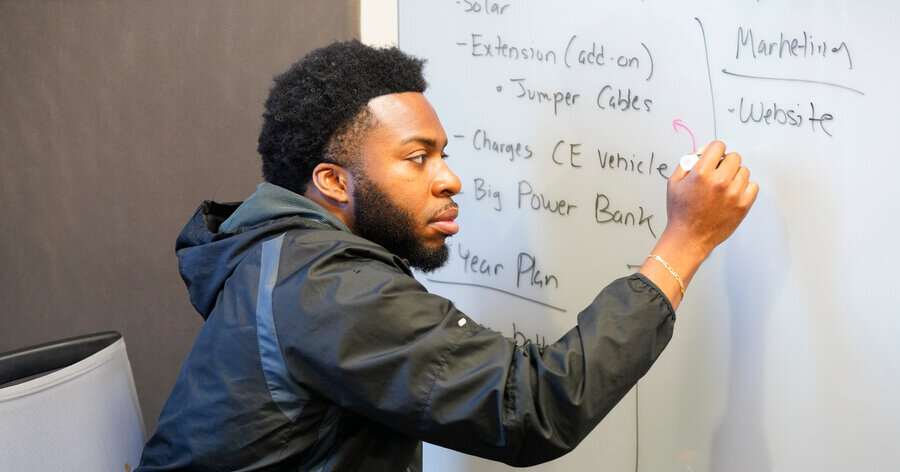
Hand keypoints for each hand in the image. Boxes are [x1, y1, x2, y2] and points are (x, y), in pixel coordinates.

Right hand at [638, 141, 757, 307]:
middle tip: (718, 175)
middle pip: (734, 157)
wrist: (688, 238)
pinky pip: (753, 186)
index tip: (714, 159)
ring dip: (735, 176)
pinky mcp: (743, 205)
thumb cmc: (680, 211)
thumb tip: (704, 150)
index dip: (715, 152)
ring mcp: (733, 193)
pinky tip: (732, 195)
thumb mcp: (674, 183)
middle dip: (726, 163)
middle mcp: (719, 181)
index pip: (719, 146)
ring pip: (744, 171)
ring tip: (724, 188)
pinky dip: (745, 188)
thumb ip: (687, 162)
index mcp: (701, 173)